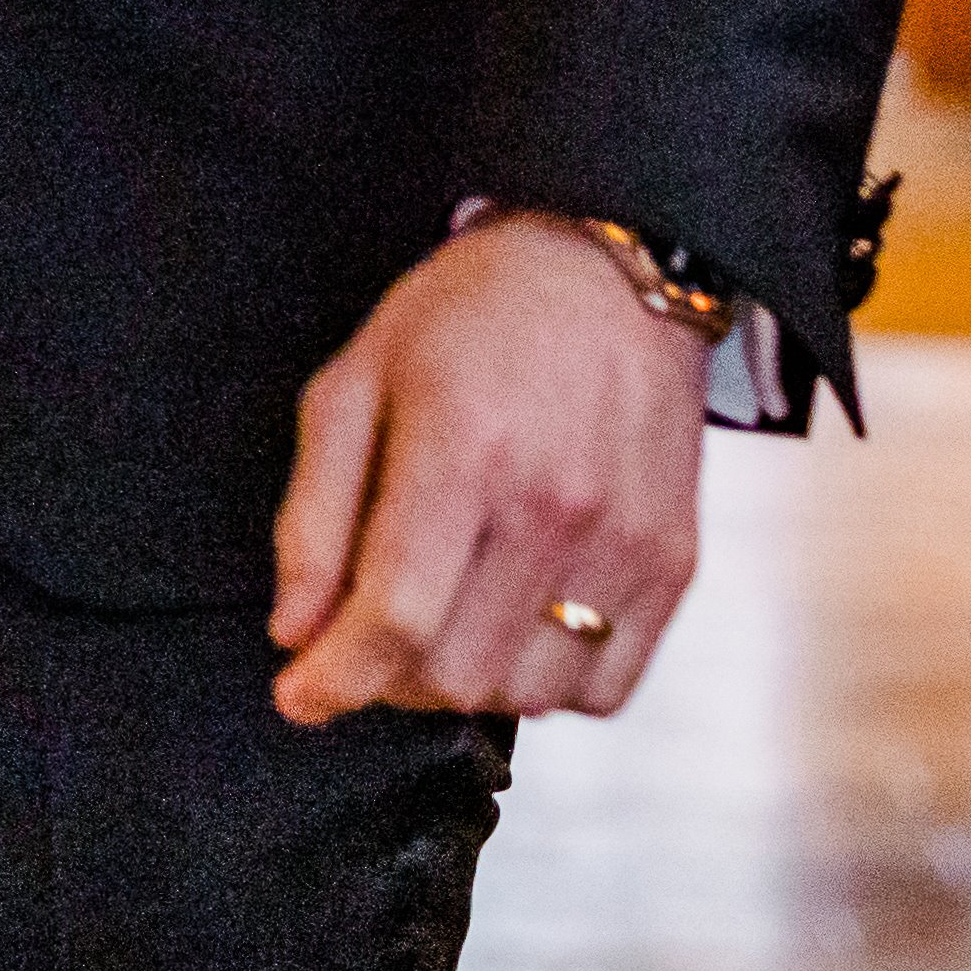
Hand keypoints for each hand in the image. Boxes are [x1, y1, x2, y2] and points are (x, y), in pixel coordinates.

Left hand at [269, 215, 711, 721]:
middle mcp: (555, 508)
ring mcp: (625, 544)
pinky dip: (546, 684)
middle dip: (388, 681)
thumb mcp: (354, 382)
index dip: (335, 678)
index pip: (396, 616)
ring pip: (528, 694)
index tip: (300, 696)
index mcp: (464, 453)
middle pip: (457, 672)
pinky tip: (512, 627)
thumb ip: (315, 515)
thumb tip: (296, 630)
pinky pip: (605, 689)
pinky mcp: (674, 565)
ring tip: (440, 625)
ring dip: (465, 684)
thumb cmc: (470, 317)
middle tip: (366, 640)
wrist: (607, 274)